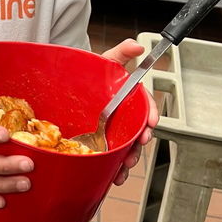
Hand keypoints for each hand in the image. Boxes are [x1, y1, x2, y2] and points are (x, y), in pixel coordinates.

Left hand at [101, 39, 158, 185]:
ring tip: (125, 167)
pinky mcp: (101, 141)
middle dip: (139, 144)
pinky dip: (114, 168)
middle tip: (137, 149)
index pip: (145, 106)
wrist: (69, 85)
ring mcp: (113, 130)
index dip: (151, 114)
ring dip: (129, 159)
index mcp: (128, 98)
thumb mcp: (106, 61)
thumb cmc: (92, 74)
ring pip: (126, 147)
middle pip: (137, 131)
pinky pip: (111, 156)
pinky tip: (113, 175)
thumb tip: (137, 45)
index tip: (152, 123)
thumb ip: (122, 52)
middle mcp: (123, 115)